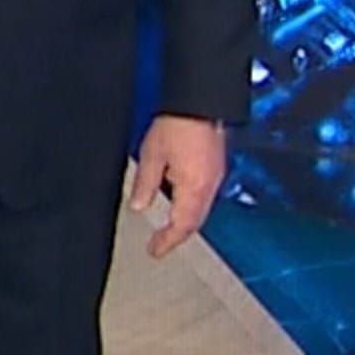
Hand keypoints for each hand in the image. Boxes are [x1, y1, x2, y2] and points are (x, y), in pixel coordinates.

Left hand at [129, 115, 226, 257]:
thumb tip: (139, 206)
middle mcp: (209, 186)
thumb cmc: (178, 124)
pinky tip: (181, 203)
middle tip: (161, 244)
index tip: (155, 250)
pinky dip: (192, 207)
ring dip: (186, 222)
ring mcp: (215, 177)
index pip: (182, 225)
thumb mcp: (151, 156)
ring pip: (202, 210)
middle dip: (178, 235)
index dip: (168, 241)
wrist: (200, 104)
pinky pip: (205, 196)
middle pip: (195, 221)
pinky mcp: (216, 167)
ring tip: (169, 229)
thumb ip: (145, 184)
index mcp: (193, 187)